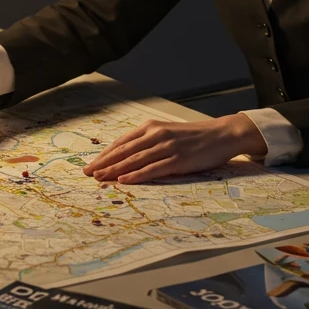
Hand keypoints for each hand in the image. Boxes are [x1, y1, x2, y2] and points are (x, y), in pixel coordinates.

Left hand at [82, 113, 266, 183]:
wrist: (221, 135)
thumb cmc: (193, 137)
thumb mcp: (167, 133)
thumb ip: (148, 142)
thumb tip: (127, 156)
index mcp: (151, 128)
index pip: (121, 143)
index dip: (104, 155)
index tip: (90, 164)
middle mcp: (155, 135)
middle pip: (124, 151)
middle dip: (104, 163)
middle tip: (87, 174)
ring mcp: (166, 147)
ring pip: (134, 160)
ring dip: (115, 170)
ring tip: (100, 178)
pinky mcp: (177, 160)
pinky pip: (152, 169)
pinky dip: (136, 175)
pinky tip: (124, 180)